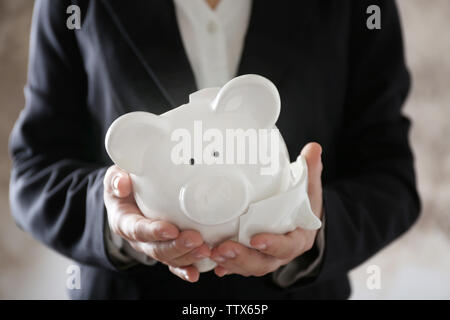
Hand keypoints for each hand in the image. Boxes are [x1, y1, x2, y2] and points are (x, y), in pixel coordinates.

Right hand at [103, 165, 209, 281]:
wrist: (128, 195)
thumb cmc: (125, 183)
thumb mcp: (115, 176)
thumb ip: (116, 179)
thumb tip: (122, 184)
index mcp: (124, 220)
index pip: (138, 229)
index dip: (154, 231)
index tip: (171, 230)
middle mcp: (138, 238)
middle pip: (156, 248)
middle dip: (176, 246)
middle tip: (195, 239)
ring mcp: (152, 246)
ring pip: (168, 258)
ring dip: (186, 256)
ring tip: (205, 250)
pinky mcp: (165, 249)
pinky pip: (175, 263)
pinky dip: (185, 269)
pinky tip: (196, 273)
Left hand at [210, 142, 323, 276]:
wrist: (299, 220)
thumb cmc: (303, 203)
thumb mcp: (309, 188)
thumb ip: (310, 170)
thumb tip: (313, 148)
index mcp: (298, 238)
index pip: (287, 246)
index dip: (273, 245)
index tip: (256, 239)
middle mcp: (281, 254)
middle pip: (263, 263)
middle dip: (243, 258)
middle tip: (224, 248)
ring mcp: (265, 258)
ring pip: (248, 267)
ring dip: (230, 262)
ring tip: (212, 252)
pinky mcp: (251, 258)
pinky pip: (237, 267)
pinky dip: (225, 266)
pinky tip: (210, 262)